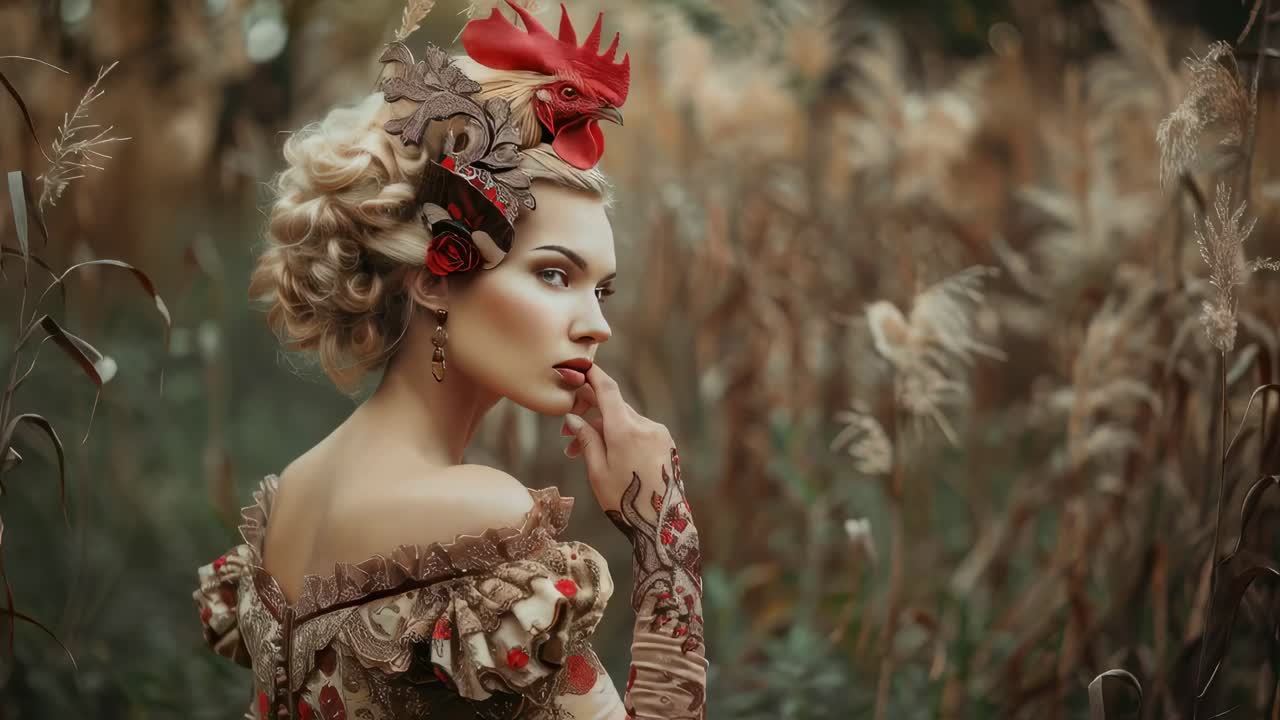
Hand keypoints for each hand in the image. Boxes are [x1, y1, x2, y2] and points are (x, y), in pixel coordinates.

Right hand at [560, 363, 676, 519]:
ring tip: (584, 455)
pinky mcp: (665, 443)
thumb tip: (573, 419)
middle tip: (567, 435)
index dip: (592, 375)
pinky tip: (609, 456)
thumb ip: (586, 440)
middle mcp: (645, 425)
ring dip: (604, 431)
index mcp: (625, 430)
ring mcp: (658, 433)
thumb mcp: (597, 471)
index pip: (607, 389)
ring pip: (625, 421)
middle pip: (613, 407)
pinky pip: (638, 431)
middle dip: (589, 416)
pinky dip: (621, 437)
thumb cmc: (626, 502)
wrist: (664, 525)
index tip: (580, 367)